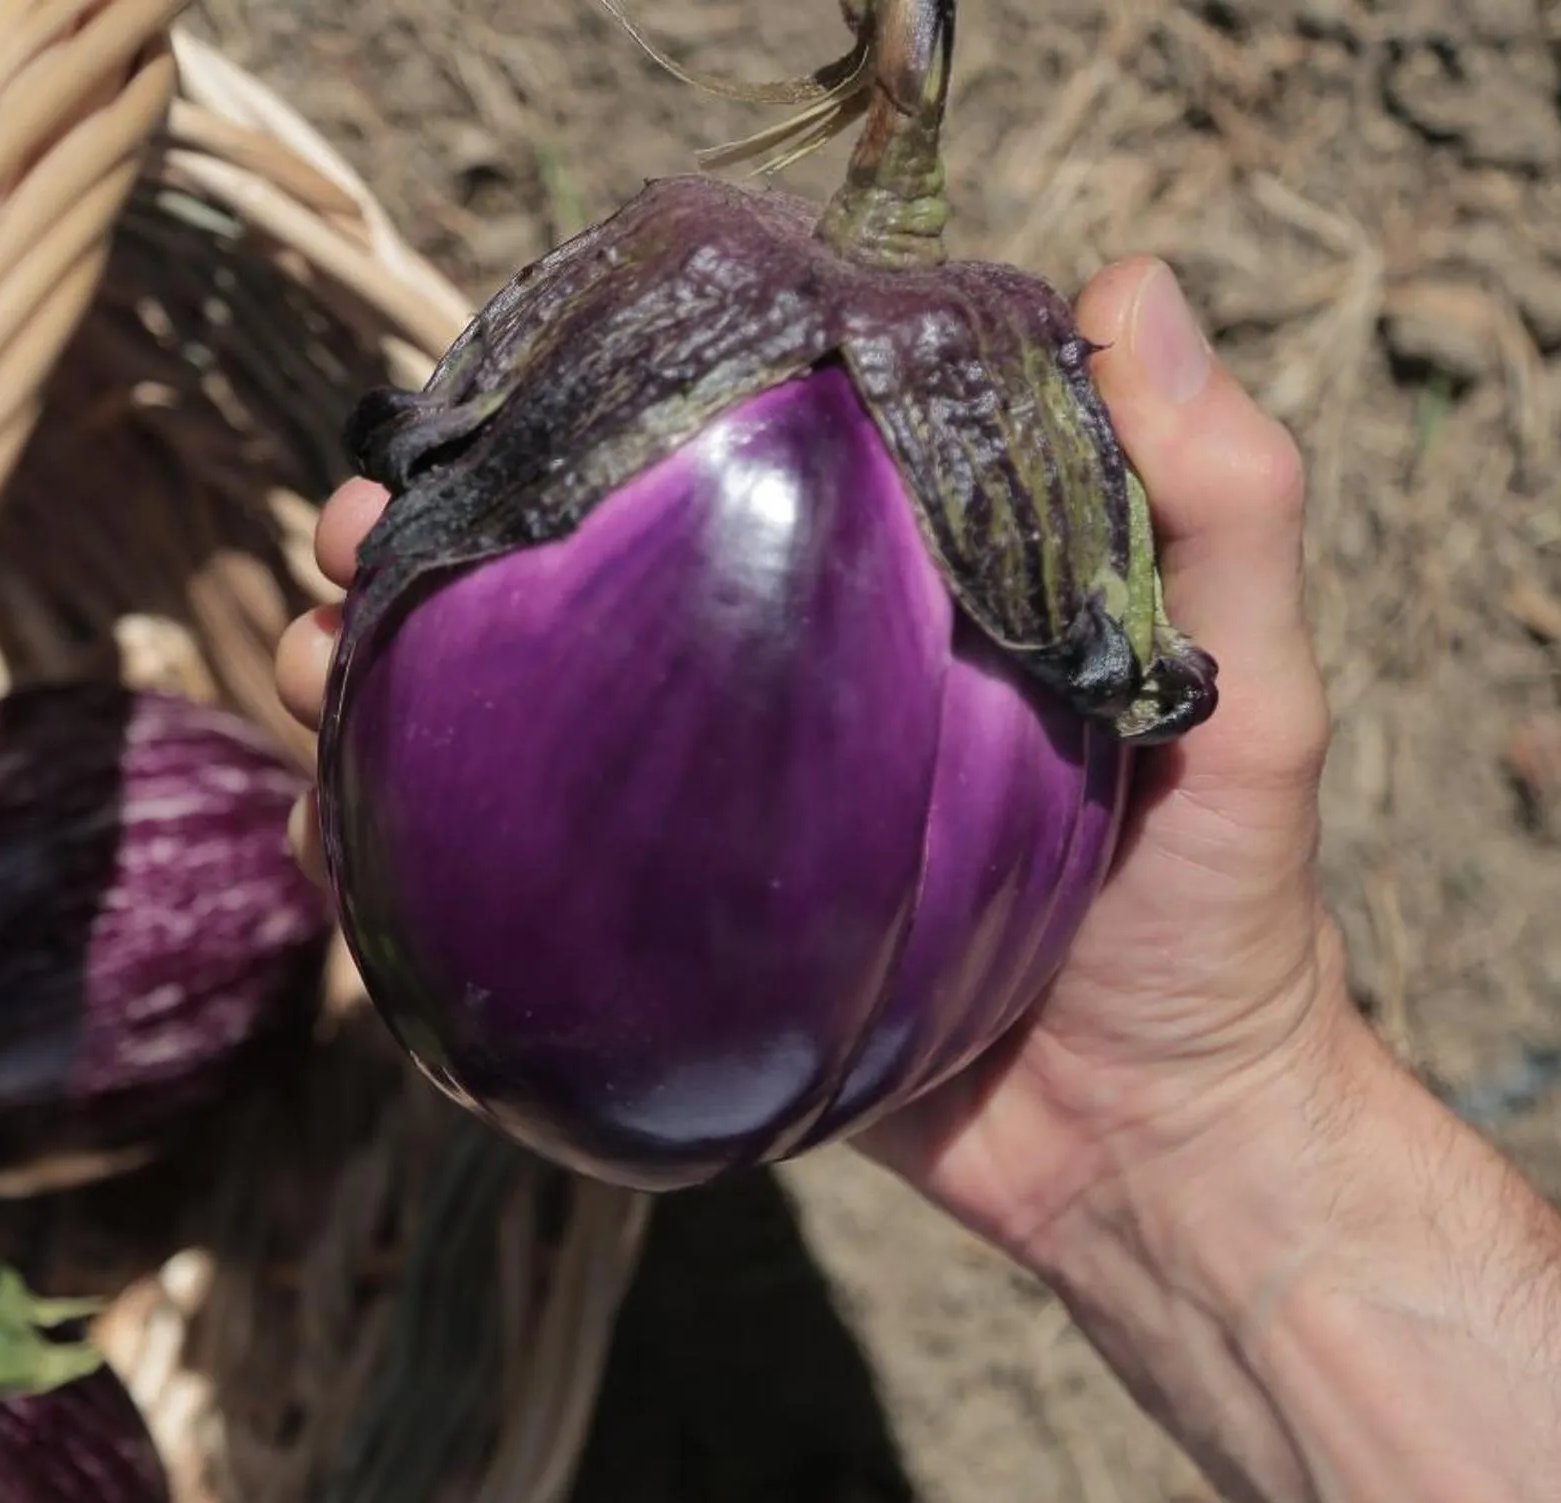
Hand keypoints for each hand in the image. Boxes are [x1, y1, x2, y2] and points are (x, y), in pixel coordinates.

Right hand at [276, 257, 1349, 1267]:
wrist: (1170, 1161)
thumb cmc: (1225, 921)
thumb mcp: (1252, 698)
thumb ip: (1217, 507)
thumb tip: (1130, 282)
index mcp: (874, 611)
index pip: (694, 479)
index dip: (564, 435)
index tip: (469, 418)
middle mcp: (772, 704)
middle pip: (561, 601)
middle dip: (424, 558)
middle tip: (346, 553)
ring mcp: (713, 836)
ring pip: (509, 737)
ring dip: (380, 690)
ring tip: (308, 671)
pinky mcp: (678, 957)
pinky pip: (518, 897)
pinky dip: (405, 869)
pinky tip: (332, 844)